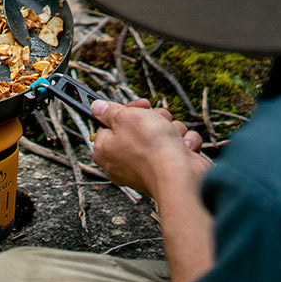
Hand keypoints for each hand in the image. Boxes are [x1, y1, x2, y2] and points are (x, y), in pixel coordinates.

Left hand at [90, 99, 208, 199]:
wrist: (180, 174)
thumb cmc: (151, 148)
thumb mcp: (125, 118)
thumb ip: (110, 111)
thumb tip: (97, 107)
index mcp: (105, 149)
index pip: (110, 124)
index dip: (126, 111)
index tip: (138, 106)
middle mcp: (123, 161)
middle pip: (137, 128)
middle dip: (153, 119)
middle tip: (156, 120)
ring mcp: (146, 167)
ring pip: (160, 135)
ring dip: (171, 129)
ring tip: (172, 135)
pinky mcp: (167, 170)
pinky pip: (176, 149)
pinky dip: (183, 145)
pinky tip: (183, 147)